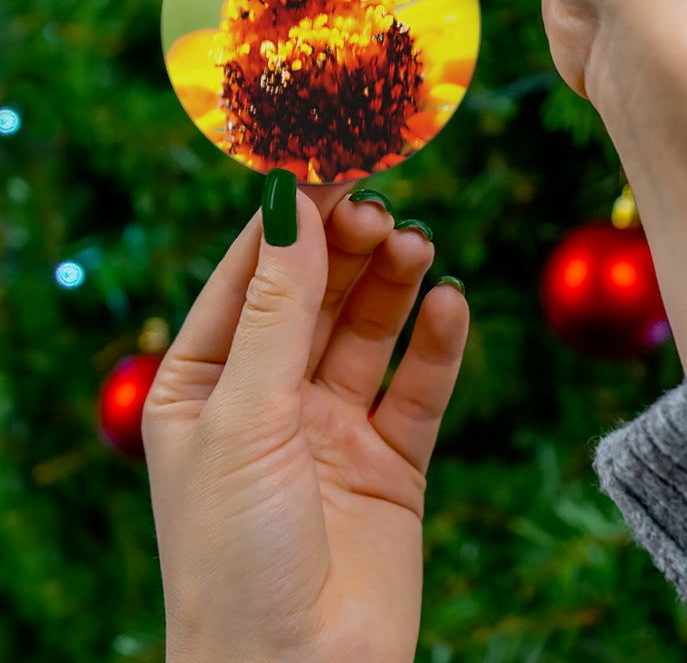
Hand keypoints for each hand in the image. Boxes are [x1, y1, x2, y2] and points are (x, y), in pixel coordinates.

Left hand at [143, 179, 468, 662]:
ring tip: (416, 246)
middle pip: (316, 294)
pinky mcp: (392, 460)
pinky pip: (419, 386)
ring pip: (370, 330)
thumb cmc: (234, 555)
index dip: (291, 218)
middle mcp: (269, 397)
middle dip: (347, 248)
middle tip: (382, 209)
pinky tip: (450, 306)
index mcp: (205, 383)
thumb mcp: (245, 415)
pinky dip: (437, 343)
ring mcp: (332, 426)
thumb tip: (292, 204)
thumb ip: (277, 308)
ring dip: (393, 284)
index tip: (332, 162)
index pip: (251, 275)